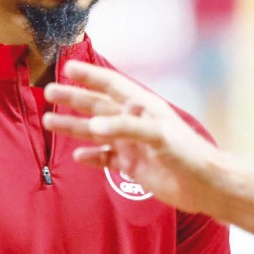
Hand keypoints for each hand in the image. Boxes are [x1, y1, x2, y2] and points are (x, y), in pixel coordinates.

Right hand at [43, 60, 222, 214]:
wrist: (205, 186)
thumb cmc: (188, 154)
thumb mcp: (159, 134)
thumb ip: (126, 127)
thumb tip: (93, 125)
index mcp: (143, 107)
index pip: (112, 85)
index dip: (90, 76)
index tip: (68, 67)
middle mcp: (134, 122)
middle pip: (98, 106)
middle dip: (73, 99)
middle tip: (48, 92)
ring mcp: (132, 144)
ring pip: (96, 132)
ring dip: (74, 126)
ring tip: (49, 121)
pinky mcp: (133, 166)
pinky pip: (105, 158)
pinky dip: (91, 156)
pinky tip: (77, 156)